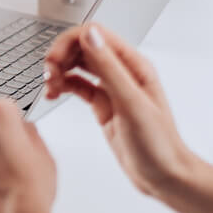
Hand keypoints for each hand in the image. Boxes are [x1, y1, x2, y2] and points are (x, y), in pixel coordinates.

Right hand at [42, 23, 193, 197]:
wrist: (164, 177)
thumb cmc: (158, 145)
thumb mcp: (131, 104)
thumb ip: (109, 68)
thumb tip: (90, 36)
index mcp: (134, 66)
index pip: (95, 35)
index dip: (70, 42)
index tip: (54, 59)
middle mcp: (122, 73)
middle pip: (83, 47)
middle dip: (61, 56)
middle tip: (48, 75)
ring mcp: (111, 88)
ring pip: (77, 65)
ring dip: (59, 70)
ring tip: (49, 86)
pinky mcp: (102, 104)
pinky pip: (77, 85)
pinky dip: (62, 86)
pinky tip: (54, 94)